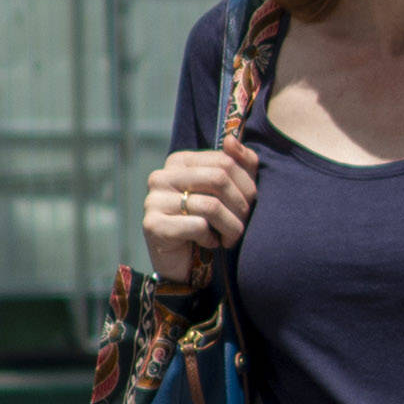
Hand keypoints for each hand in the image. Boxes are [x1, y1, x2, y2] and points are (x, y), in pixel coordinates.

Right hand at [145, 136, 256, 282]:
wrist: (185, 263)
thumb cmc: (212, 222)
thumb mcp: (231, 190)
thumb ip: (239, 163)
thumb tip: (232, 140)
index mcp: (179, 161)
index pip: (225, 161)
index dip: (247, 185)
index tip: (250, 204)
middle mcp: (162, 176)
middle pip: (219, 179)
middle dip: (241, 205)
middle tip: (243, 223)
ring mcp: (153, 200)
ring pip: (211, 206)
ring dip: (231, 227)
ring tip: (231, 238)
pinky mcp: (152, 225)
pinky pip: (197, 226)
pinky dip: (211, 238)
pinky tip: (209, 242)